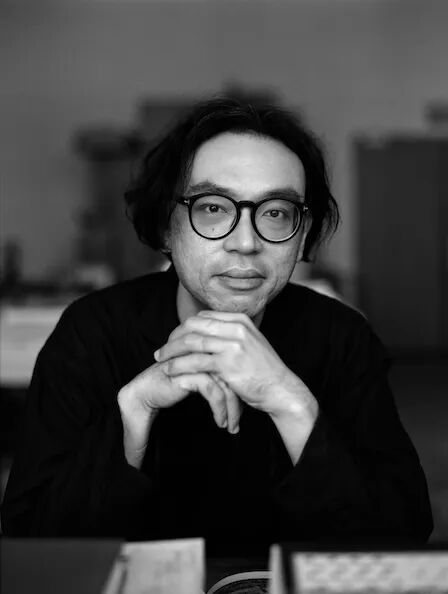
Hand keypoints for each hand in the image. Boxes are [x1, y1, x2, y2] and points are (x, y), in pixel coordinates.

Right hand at [119, 360, 240, 431]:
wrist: (140, 396)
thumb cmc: (168, 392)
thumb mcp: (199, 385)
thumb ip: (217, 382)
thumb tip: (242, 393)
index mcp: (206, 352)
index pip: (233, 366)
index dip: (241, 387)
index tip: (247, 407)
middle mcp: (201, 354)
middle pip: (232, 374)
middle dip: (240, 399)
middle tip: (240, 423)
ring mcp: (193, 362)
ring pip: (224, 383)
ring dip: (231, 408)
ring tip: (232, 426)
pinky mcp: (185, 373)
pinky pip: (211, 390)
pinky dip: (219, 407)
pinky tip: (220, 421)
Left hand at [154, 310, 312, 418]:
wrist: (281, 388)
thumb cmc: (264, 370)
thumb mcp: (251, 343)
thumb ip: (231, 334)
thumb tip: (209, 332)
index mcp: (241, 320)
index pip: (203, 316)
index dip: (184, 327)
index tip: (174, 339)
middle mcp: (236, 328)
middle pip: (194, 325)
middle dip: (174, 336)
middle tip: (163, 349)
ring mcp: (232, 345)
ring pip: (191, 342)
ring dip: (171, 351)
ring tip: (160, 359)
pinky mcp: (228, 364)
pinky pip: (195, 362)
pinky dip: (179, 366)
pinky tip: (170, 371)